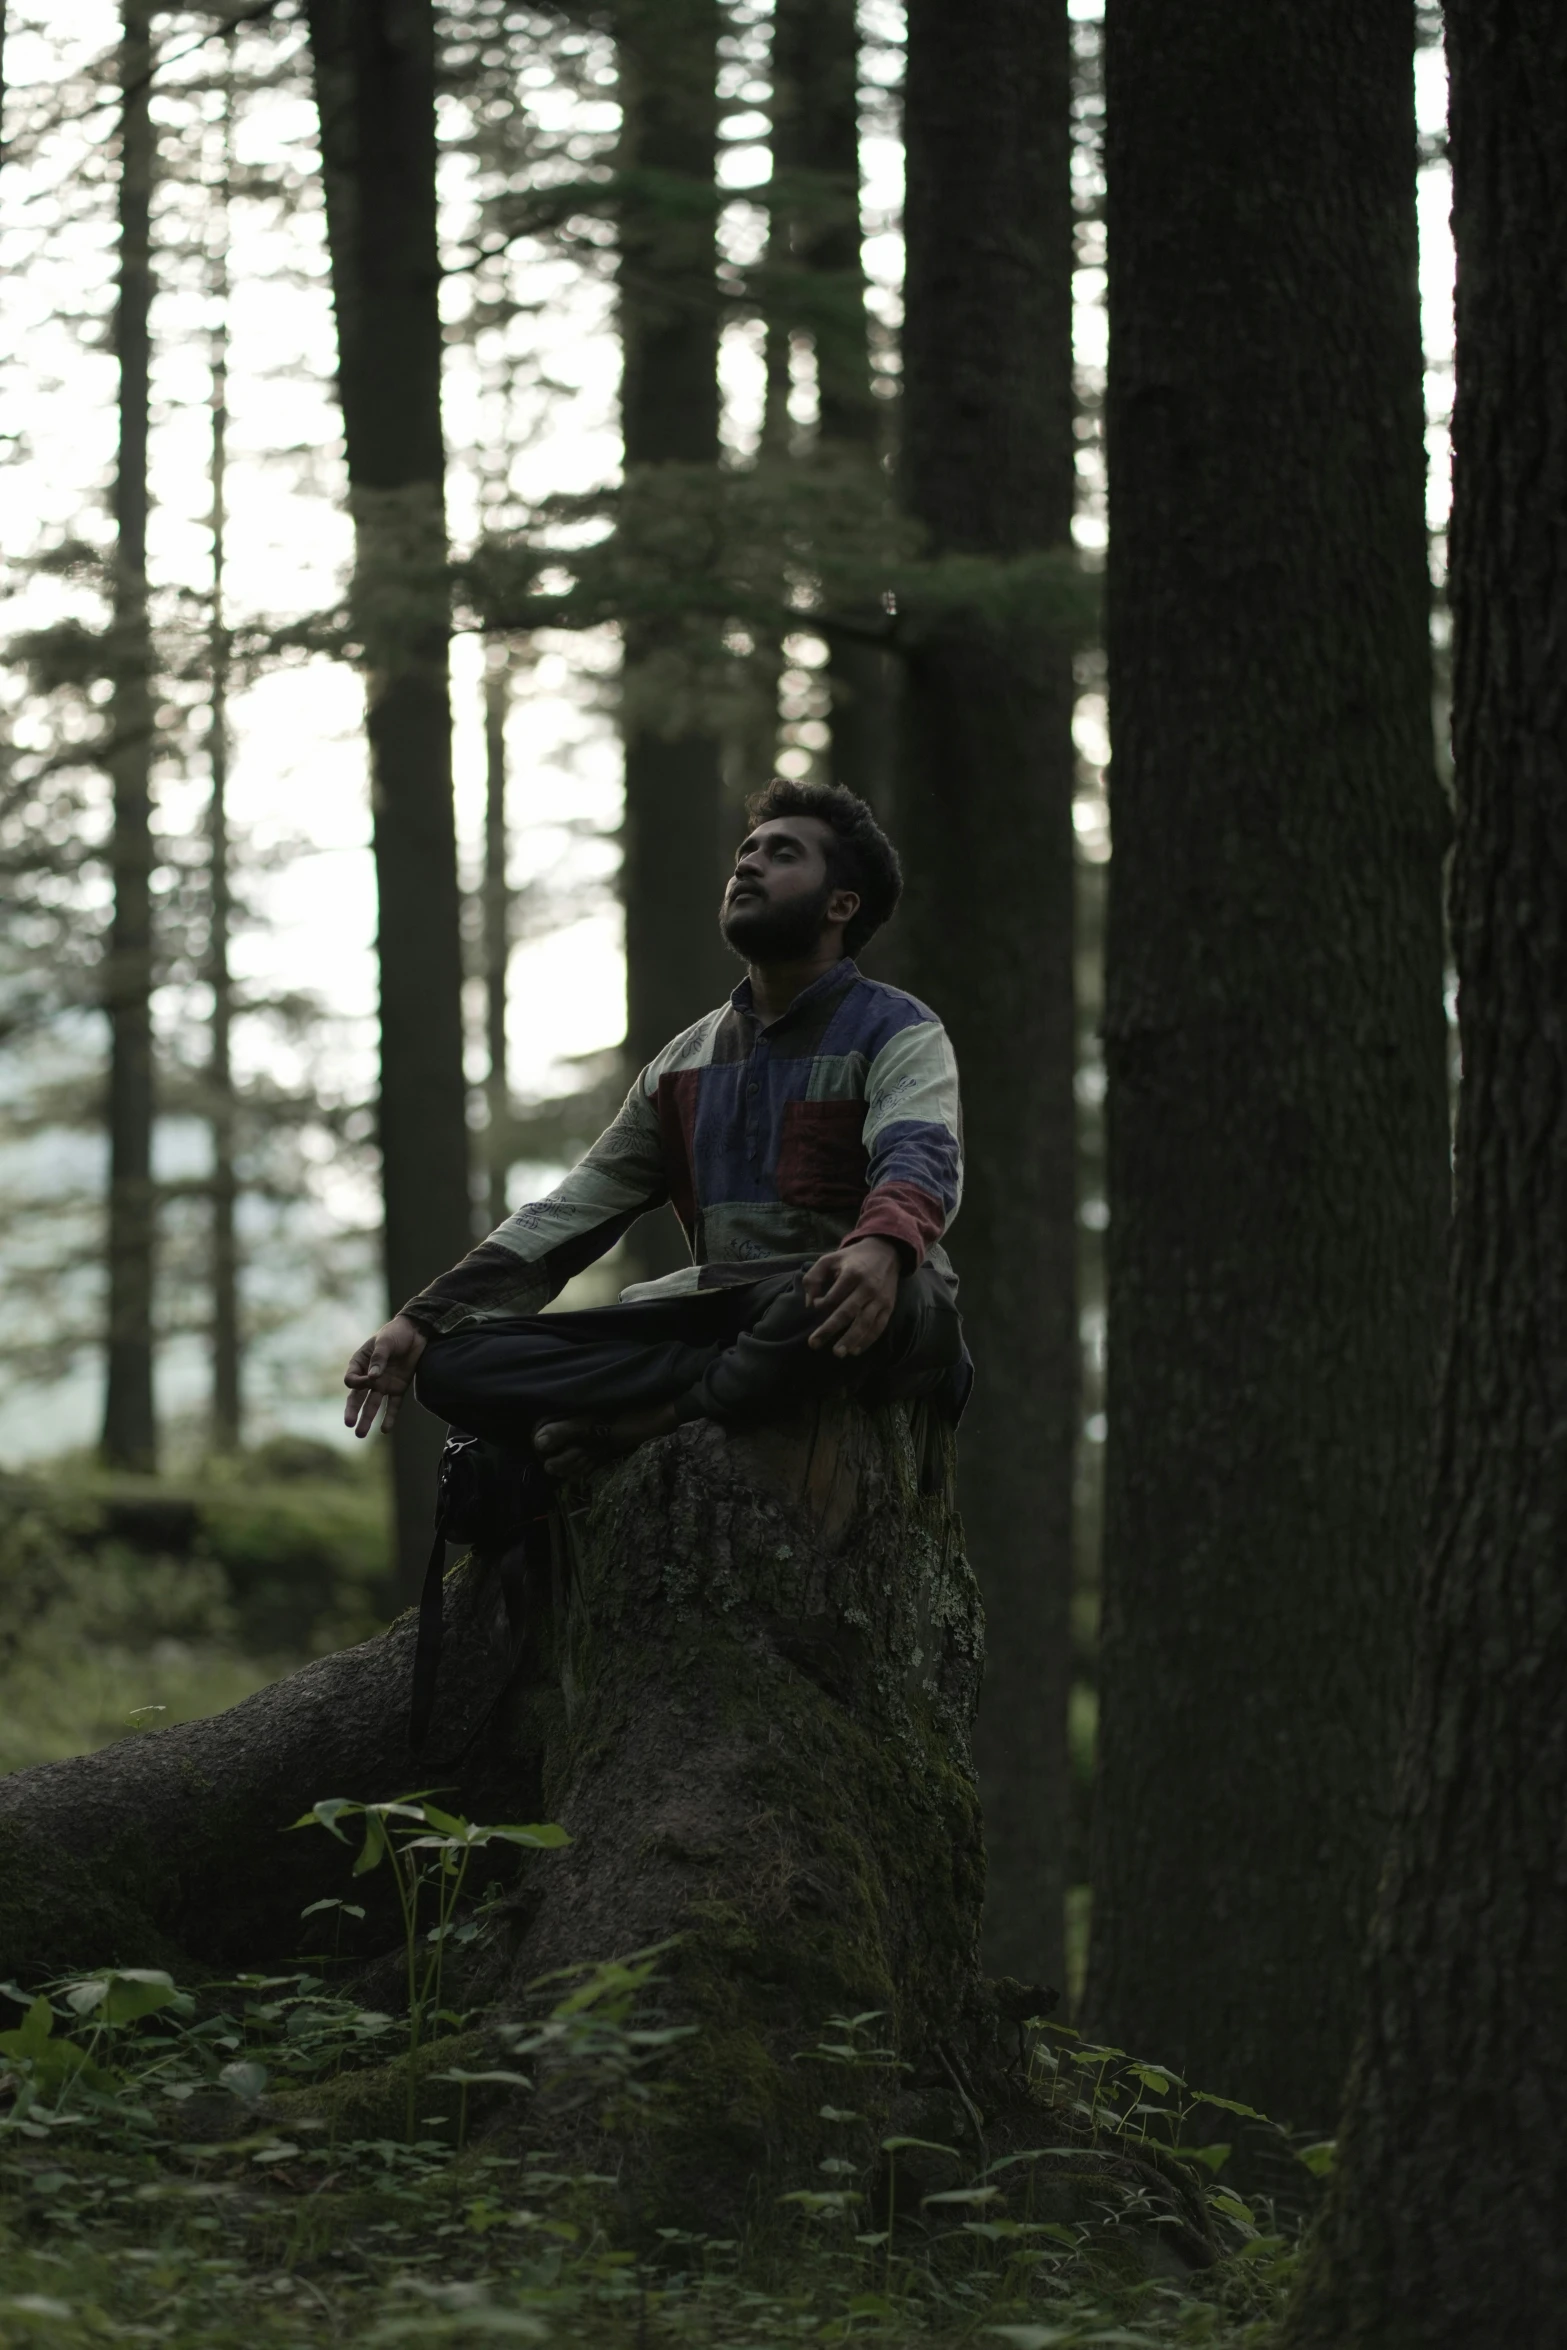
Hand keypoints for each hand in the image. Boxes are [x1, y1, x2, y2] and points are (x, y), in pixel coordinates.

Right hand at [343, 1312, 426, 1437]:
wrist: (416, 1333)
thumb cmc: (395, 1333)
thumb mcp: (385, 1342)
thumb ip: (379, 1359)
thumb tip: (373, 1378)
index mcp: (360, 1364)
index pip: (352, 1380)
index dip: (358, 1383)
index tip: (370, 1379)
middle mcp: (369, 1377)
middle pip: (357, 1397)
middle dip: (353, 1411)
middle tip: (349, 1423)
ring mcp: (383, 1384)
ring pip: (373, 1405)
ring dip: (367, 1419)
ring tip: (361, 1434)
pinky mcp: (398, 1388)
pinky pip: (393, 1405)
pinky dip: (390, 1417)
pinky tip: (385, 1429)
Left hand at [802, 1236, 901, 1358]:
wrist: (886, 1252)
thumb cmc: (853, 1258)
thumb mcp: (830, 1259)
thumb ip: (814, 1277)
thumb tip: (809, 1303)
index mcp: (852, 1274)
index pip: (832, 1296)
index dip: (820, 1305)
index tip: (815, 1305)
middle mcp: (867, 1287)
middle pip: (847, 1312)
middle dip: (829, 1330)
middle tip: (814, 1344)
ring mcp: (880, 1299)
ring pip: (864, 1323)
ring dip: (851, 1340)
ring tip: (838, 1353)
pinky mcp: (889, 1307)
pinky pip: (878, 1327)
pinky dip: (868, 1340)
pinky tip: (855, 1350)